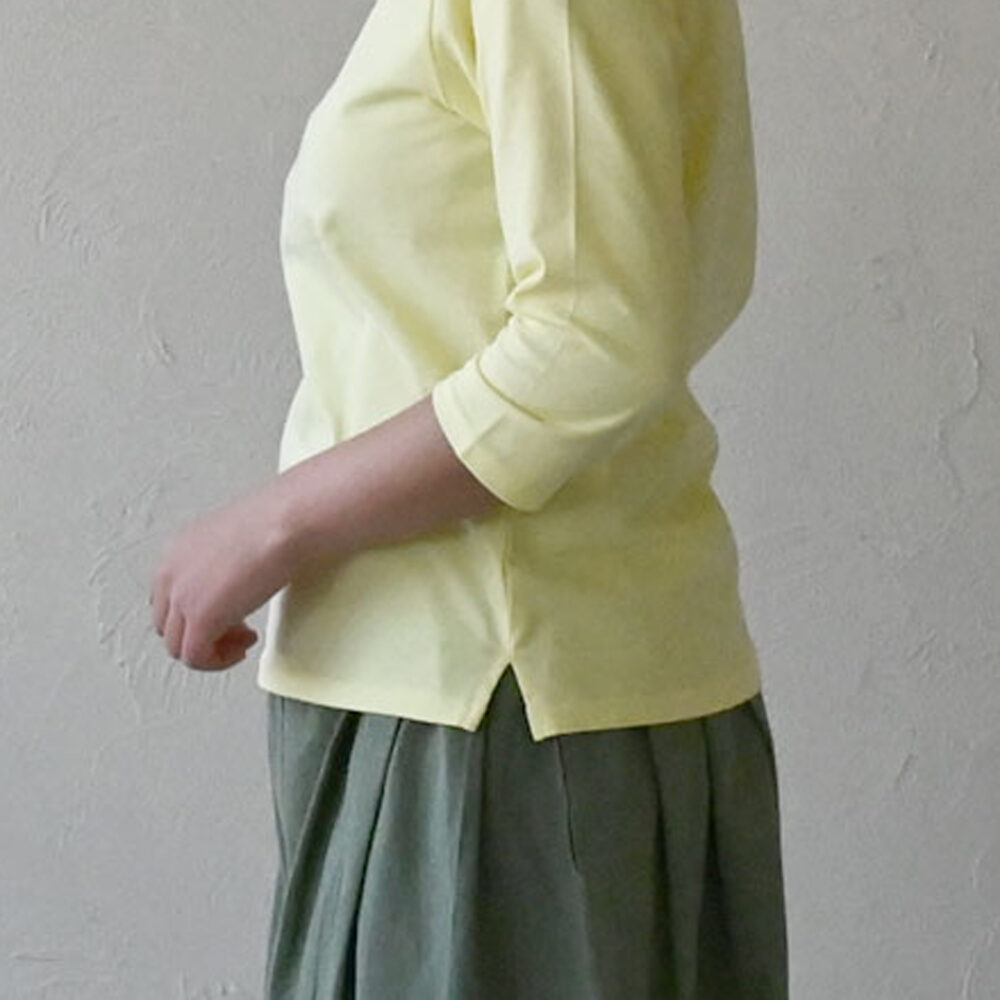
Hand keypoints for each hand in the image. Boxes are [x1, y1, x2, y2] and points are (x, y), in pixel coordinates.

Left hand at [150, 483, 298, 671]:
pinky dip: (218, 661)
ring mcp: (182, 597)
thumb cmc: (277, 522)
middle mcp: (170, 574)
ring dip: (212, 651)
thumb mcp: (234, 541)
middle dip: (203, 635)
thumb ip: (220, 566)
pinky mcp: (201, 618)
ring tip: (243, 640)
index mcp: (176, 552)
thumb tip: (233, 585)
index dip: (197, 616)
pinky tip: (242, 647)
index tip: (227, 616)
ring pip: (178, 647)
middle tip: (238, 631)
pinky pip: (196, 658)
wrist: (288, 522)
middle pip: (169, 627)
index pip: (167, 601)